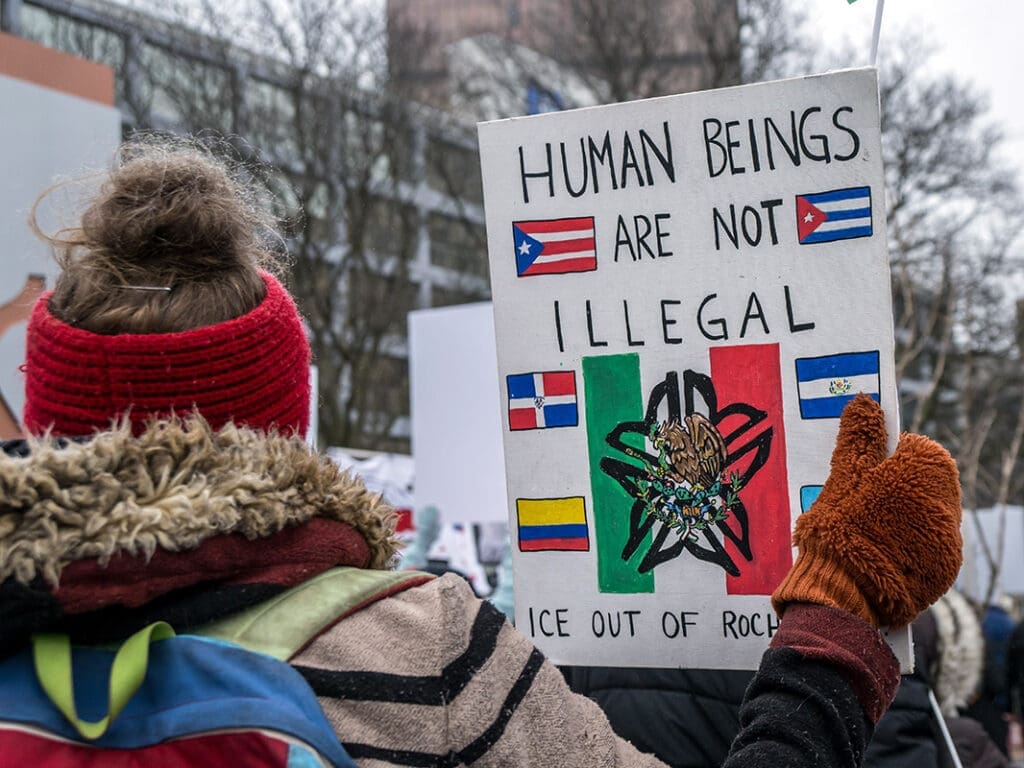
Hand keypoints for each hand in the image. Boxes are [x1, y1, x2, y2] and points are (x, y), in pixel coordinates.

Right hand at [772, 394, 961, 627]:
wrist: (847, 586)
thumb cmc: (843, 520)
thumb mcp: (845, 470)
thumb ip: (859, 433)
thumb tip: (866, 401)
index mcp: (931, 467)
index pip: (912, 449)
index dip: (882, 458)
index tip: (860, 472)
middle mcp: (950, 501)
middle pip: (919, 484)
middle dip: (892, 489)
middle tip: (857, 503)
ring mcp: (950, 540)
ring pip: (922, 518)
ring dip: (898, 520)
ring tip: (863, 532)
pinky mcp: (943, 572)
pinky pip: (924, 550)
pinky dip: (904, 549)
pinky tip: (875, 554)